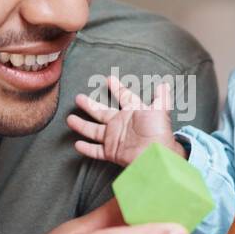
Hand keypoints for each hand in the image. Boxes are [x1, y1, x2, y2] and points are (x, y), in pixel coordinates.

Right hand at [68, 75, 182, 165]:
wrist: (156, 154)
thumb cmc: (158, 131)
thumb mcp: (160, 111)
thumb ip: (161, 97)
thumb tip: (165, 84)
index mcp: (132, 111)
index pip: (123, 96)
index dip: (116, 88)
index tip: (109, 79)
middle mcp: (120, 124)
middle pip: (101, 112)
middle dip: (89, 105)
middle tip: (78, 98)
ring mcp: (114, 138)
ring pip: (93, 130)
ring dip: (82, 125)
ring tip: (69, 119)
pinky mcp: (111, 152)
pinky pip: (96, 150)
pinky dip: (87, 148)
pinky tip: (77, 144)